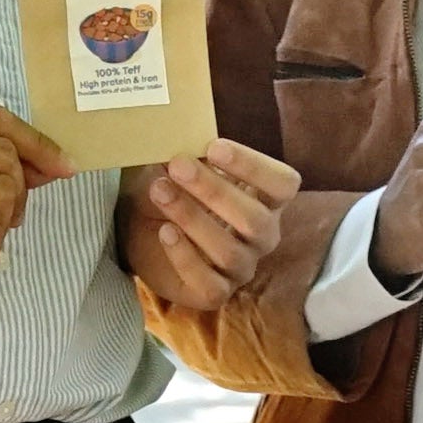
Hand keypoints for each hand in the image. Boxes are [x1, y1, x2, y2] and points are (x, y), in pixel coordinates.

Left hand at [123, 140, 300, 313]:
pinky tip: (164, 232)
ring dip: (192, 218)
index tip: (213, 147)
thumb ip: (190, 150)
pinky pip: (210, 284)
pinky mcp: (215, 293)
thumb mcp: (179, 163)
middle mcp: (262, 236)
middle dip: (214, 191)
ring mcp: (241, 268)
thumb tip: (180, 129)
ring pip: (229, 251)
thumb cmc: (171, 188)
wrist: (138, 227)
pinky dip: (185, 257)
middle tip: (177, 165)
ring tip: (160, 191)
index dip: (254, 166)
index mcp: (266, 199)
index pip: (284, 184)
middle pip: (255, 220)